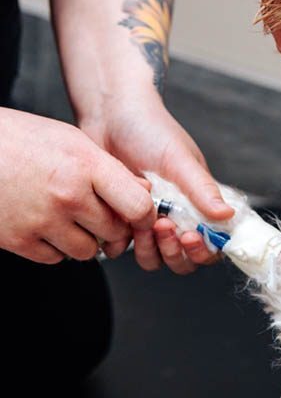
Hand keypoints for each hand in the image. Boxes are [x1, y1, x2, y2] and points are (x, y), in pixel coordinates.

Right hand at [0, 108, 154, 262]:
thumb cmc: (21, 139)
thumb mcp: (73, 141)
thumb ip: (109, 169)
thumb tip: (143, 192)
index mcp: (86, 166)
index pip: (137, 206)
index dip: (145, 214)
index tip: (141, 213)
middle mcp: (68, 196)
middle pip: (115, 232)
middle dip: (115, 227)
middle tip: (105, 215)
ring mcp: (42, 221)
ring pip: (88, 251)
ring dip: (87, 240)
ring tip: (74, 219)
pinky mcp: (17, 240)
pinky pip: (55, 258)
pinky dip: (57, 248)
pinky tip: (49, 225)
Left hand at [80, 96, 233, 273]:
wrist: (108, 118)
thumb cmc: (151, 131)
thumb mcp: (180, 160)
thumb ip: (203, 190)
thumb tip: (228, 214)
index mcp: (198, 202)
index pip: (212, 242)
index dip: (205, 249)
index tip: (193, 236)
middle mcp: (176, 216)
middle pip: (183, 259)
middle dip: (176, 251)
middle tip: (164, 226)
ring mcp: (147, 220)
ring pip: (154, 258)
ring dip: (151, 249)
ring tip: (144, 222)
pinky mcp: (120, 221)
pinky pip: (123, 248)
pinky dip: (122, 241)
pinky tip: (120, 217)